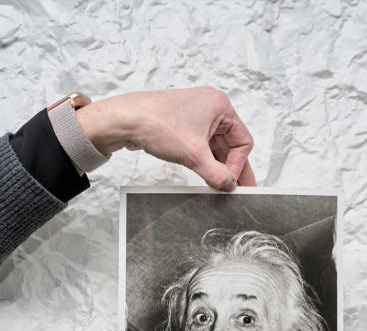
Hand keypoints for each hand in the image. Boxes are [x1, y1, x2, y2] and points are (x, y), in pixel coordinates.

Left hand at [75, 87, 255, 191]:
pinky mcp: (179, 123)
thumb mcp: (193, 155)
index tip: (231, 183)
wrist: (124, 120)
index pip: (242, 141)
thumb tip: (228, 184)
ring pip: (213, 145)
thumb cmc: (156, 123)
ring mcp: (193, 114)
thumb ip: (216, 174)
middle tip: (234, 189)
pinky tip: (201, 173)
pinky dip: (201, 158)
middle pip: (229, 143)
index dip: (238, 165)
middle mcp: (209, 107)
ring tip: (216, 184)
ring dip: (214, 164)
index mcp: (220, 106)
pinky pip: (198, 144)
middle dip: (229, 166)